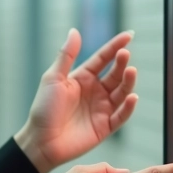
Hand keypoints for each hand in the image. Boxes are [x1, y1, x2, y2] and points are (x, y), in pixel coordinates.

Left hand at [15, 29, 137, 172]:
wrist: (41, 141)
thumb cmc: (43, 110)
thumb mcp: (53, 78)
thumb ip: (66, 55)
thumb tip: (75, 31)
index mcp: (82, 78)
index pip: (103, 58)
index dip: (115, 46)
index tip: (129, 36)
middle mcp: (95, 92)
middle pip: (115, 74)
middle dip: (122, 63)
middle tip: (125, 54)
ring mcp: (101, 109)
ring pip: (122, 92)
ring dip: (128, 82)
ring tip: (131, 72)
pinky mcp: (105, 126)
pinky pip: (121, 115)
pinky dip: (129, 107)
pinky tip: (132, 97)